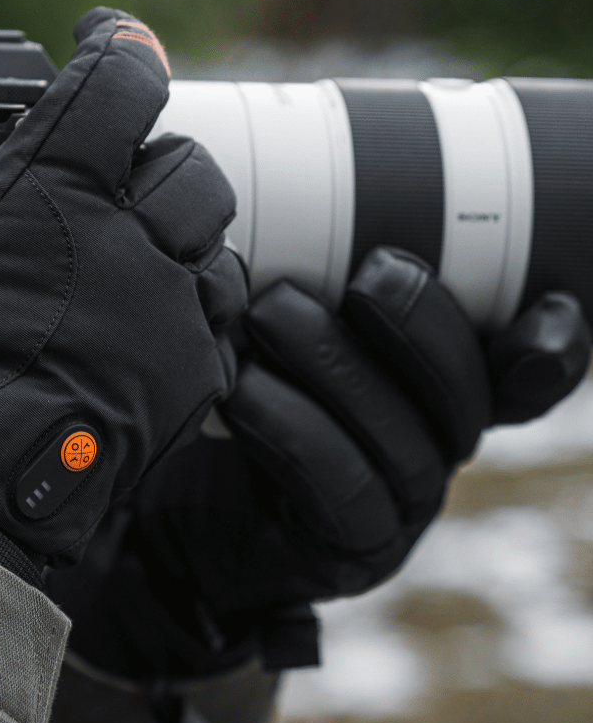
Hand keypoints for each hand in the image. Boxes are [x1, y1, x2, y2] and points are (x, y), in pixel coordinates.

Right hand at [0, 8, 246, 575]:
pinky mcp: (194, 374)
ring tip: (132, 260)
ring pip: (215, 240)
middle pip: (189, 164)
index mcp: (53, 186)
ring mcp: (170, 309)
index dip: (120, 43)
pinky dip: (187, 307)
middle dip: (154, 161)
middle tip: (114, 180)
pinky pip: (218, 317)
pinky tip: (142, 326)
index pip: (123, 78)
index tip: (106, 39)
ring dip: (178, 239)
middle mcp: (129, 236)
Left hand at [49, 247, 590, 674]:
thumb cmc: (229, 385)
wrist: (172, 496)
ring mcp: (397, 503)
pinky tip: (243, 389)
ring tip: (269, 312)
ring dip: (337, 366)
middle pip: (466, 395)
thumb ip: (299, 273)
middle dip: (425, 325)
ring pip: (403, 439)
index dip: (551, 346)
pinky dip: (292, 428)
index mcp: (431, 387)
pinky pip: (341, 488)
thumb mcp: (266, 320)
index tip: (546, 304)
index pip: (518, 372)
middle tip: (369, 275)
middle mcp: (429, 443)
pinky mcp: (347, 546)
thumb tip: (283, 176)